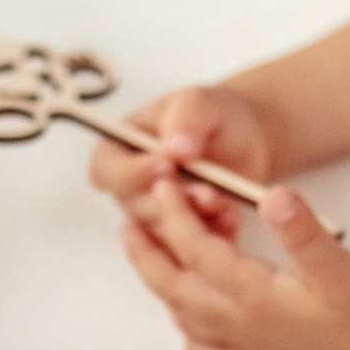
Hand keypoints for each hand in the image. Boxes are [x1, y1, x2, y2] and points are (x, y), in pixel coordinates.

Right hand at [88, 83, 277, 240]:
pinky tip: (230, 215)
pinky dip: (212, 234)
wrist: (244, 138)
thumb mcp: (201, 102)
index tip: (166, 164)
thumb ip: (187, 116)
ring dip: (193, 219)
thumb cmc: (212, 116)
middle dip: (172, 200)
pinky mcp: (182, 236)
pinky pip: (190, 248)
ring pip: (162, 232)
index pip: (105, 169)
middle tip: (204, 189)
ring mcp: (153, 215)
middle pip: (134, 207)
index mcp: (118, 149)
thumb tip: (175, 146)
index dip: (131, 172)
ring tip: (221, 200)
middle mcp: (130, 188)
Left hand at [121, 177, 349, 349]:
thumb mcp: (337, 263)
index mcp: (250, 295)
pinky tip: (190, 323)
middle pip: (173, 286)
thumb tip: (272, 197)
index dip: (175, 214)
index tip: (165, 184)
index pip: (196, 250)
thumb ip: (301, 229)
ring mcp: (245, 343)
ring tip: (150, 258)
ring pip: (184, 315)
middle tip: (128, 225)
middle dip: (146, 254)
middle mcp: (238, 323)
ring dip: (161, 285)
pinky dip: (189, 332)